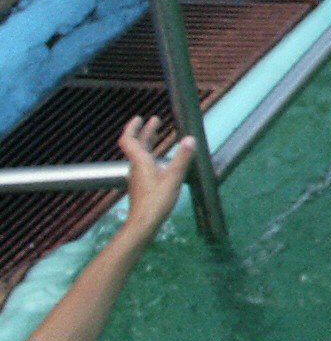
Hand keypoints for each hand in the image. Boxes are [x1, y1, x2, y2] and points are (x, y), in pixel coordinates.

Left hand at [113, 117, 191, 239]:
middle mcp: (137, 167)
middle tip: (155, 120)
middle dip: (146, 131)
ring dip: (148, 142)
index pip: (129, 139)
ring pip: (141, 154)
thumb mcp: (173, 178)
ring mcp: (138, 177)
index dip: (132, 127)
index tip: (140, 117)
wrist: (144, 223)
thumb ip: (182, 158)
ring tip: (159, 135)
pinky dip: (152, 155)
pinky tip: (162, 159)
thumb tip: (190, 139)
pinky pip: (145, 164)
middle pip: (136, 145)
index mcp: (140, 161)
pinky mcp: (142, 185)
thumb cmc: (156, 201)